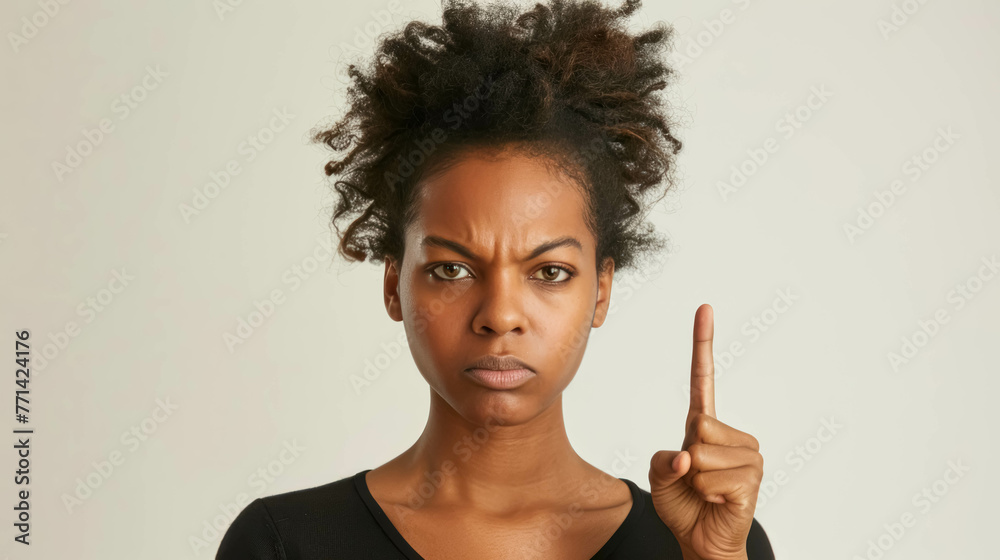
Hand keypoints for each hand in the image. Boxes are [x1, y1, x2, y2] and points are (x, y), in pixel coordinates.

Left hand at [648, 304, 762, 559]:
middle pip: (697, 428)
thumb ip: (663, 461)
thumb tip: (687, 459)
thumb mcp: (659, 475)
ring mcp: (747, 457)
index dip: (703, 343)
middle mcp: (732, 435)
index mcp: (707, 425)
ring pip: (702, 456)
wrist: (702, 541)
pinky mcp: (751, 482)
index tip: (704, 309)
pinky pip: (712, 480)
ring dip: (693, 481)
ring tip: (705, 492)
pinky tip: (717, 502)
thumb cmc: (683, 503)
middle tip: (692, 479)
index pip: (705, 377)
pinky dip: (706, 495)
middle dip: (684, 460)